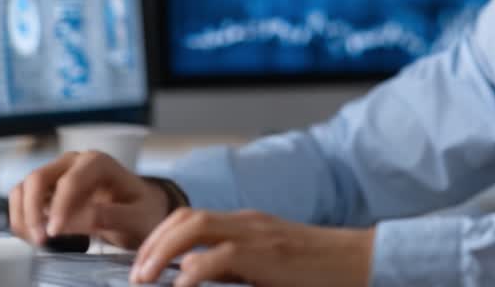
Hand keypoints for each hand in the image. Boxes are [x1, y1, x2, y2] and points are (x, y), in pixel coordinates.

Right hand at [8, 150, 171, 248]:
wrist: (142, 210)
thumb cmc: (141, 210)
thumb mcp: (137, 217)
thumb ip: (109, 216)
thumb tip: (72, 221)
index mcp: (98, 162)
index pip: (70, 181)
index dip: (58, 207)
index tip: (54, 233)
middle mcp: (74, 162)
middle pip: (38, 178)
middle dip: (33, 211)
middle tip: (41, 241)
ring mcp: (58, 173)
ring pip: (24, 187)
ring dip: (23, 215)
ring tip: (37, 241)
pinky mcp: (48, 189)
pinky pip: (22, 199)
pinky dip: (21, 218)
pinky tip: (35, 236)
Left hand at [131, 208, 374, 286]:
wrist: (360, 262)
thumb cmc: (317, 269)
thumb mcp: (268, 265)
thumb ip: (234, 268)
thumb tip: (195, 278)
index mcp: (245, 224)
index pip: (190, 217)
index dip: (157, 236)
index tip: (140, 263)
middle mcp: (247, 222)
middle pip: (185, 216)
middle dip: (151, 242)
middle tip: (135, 274)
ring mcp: (258, 235)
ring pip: (196, 226)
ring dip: (162, 250)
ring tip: (145, 278)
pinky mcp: (269, 255)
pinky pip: (221, 256)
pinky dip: (194, 271)